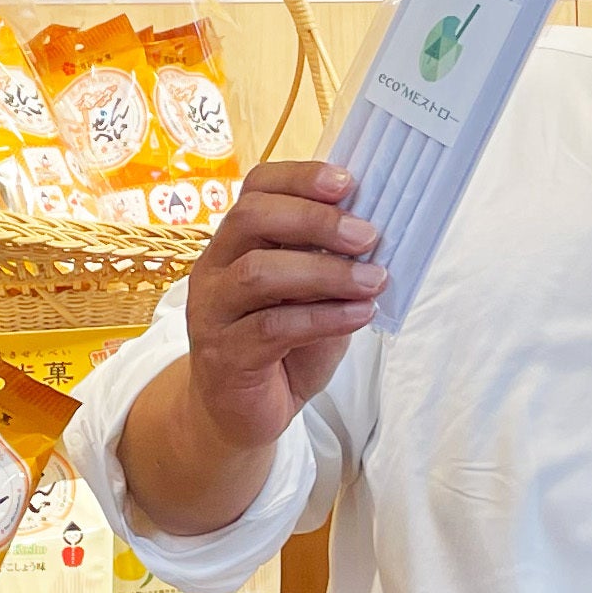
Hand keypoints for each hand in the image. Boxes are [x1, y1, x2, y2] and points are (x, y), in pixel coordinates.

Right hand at [184, 159, 383, 457]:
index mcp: (236, 241)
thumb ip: (331, 264)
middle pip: (252, 219)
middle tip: (368, 235)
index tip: (348, 183)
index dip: (300, 178)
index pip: (256, 188)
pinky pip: (273, 327)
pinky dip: (323, 317)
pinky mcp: (224, 355)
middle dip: (315, 220)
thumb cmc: (283, 348)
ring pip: (259, 273)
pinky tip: (359, 315)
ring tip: (373, 280)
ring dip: (325, 272)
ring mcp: (213, 311)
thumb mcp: (314, 297)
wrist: (243, 414)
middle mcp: (215, 268)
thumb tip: (378, 237)